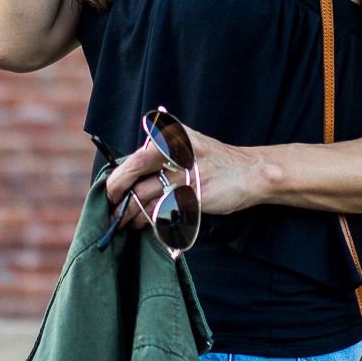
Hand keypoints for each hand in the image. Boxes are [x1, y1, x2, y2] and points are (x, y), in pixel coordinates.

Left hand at [105, 126, 263, 227]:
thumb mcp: (188, 143)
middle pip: (136, 170)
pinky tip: (146, 224)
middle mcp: (178, 150)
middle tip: (112, 208)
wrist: (249, 172)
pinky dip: (150, 221)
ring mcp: (187, 173)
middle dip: (118, 192)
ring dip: (131, 213)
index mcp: (173, 135)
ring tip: (126, 222)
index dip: (119, 177)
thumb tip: (126, 173)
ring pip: (146, 195)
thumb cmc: (213, 160)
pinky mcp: (194, 196)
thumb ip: (160, 152)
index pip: (136, 157)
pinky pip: (163, 211)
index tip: (111, 191)